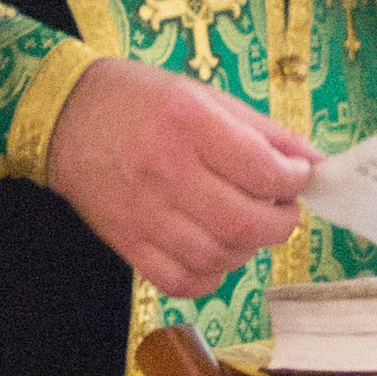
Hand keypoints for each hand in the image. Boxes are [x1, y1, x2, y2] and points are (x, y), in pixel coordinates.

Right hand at [45, 57, 320, 297]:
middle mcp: (167, 171)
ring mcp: (144, 212)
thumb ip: (262, 130)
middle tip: (282, 209)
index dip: (295, 180)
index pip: (263, 169)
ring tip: (247, 227)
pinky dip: (210, 275)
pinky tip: (216, 251)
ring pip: (217, 255)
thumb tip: (313, 162)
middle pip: (244, 222)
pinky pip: (180, 280)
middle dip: (280, 222)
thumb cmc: (139, 100)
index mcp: (190, 124)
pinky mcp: (127, 242)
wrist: (63, 116)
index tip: (298, 177)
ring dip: (247, 248)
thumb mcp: (204, 95)